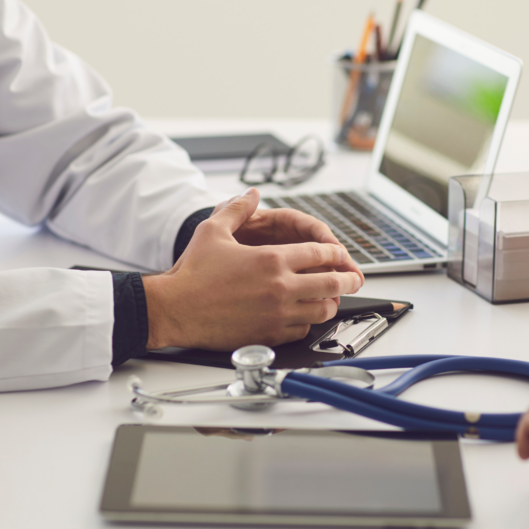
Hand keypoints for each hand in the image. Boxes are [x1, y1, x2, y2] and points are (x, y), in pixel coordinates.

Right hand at [144, 189, 363, 350]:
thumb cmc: (191, 274)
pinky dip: (307, 322)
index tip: (341, 256)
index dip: (336, 254)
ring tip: (331, 299)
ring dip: (330, 303)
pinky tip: (303, 316)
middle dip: (347, 280)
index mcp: (272, 260)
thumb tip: (252, 194)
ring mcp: (278, 314)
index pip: (321, 254)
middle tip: (353, 280)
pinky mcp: (270, 335)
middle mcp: (281, 288)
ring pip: (322, 311)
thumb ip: (238, 209)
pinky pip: (302, 330)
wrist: (174, 309)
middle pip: (331, 284)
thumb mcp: (213, 230)